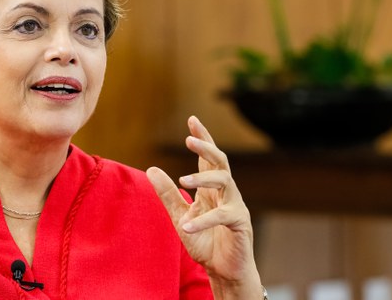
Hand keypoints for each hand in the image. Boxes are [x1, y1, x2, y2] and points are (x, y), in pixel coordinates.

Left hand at [147, 116, 259, 288]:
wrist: (223, 270)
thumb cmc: (205, 242)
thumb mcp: (180, 215)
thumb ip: (168, 193)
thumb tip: (151, 168)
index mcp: (212, 189)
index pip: (208, 158)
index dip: (202, 138)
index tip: (192, 119)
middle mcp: (226, 193)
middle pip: (220, 161)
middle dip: (206, 147)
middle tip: (189, 139)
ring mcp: (235, 206)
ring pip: (224, 181)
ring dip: (203, 178)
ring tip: (183, 180)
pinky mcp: (240, 224)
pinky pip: (223, 215)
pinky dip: (203, 220)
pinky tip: (187, 225)